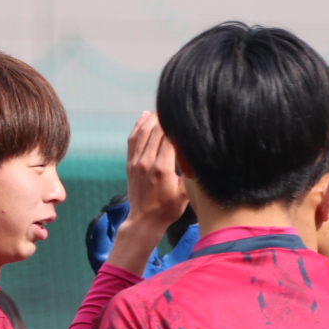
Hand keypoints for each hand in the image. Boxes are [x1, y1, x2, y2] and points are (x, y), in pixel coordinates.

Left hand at [107, 113, 186, 274]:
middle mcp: (147, 162)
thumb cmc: (168, 209)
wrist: (144, 221)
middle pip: (156, 131)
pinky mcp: (130, 163)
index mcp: (162, 168)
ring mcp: (136, 161)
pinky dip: (138, 126)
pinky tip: (144, 116)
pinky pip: (133, 139)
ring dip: (152, 118)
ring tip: (162, 109)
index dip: (177, 125)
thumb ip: (191, 172)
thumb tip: (198, 154)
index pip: (169, 138)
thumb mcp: (186, 193)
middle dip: (165, 118)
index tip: (185, 115)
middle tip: (176, 108)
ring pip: (143, 132)